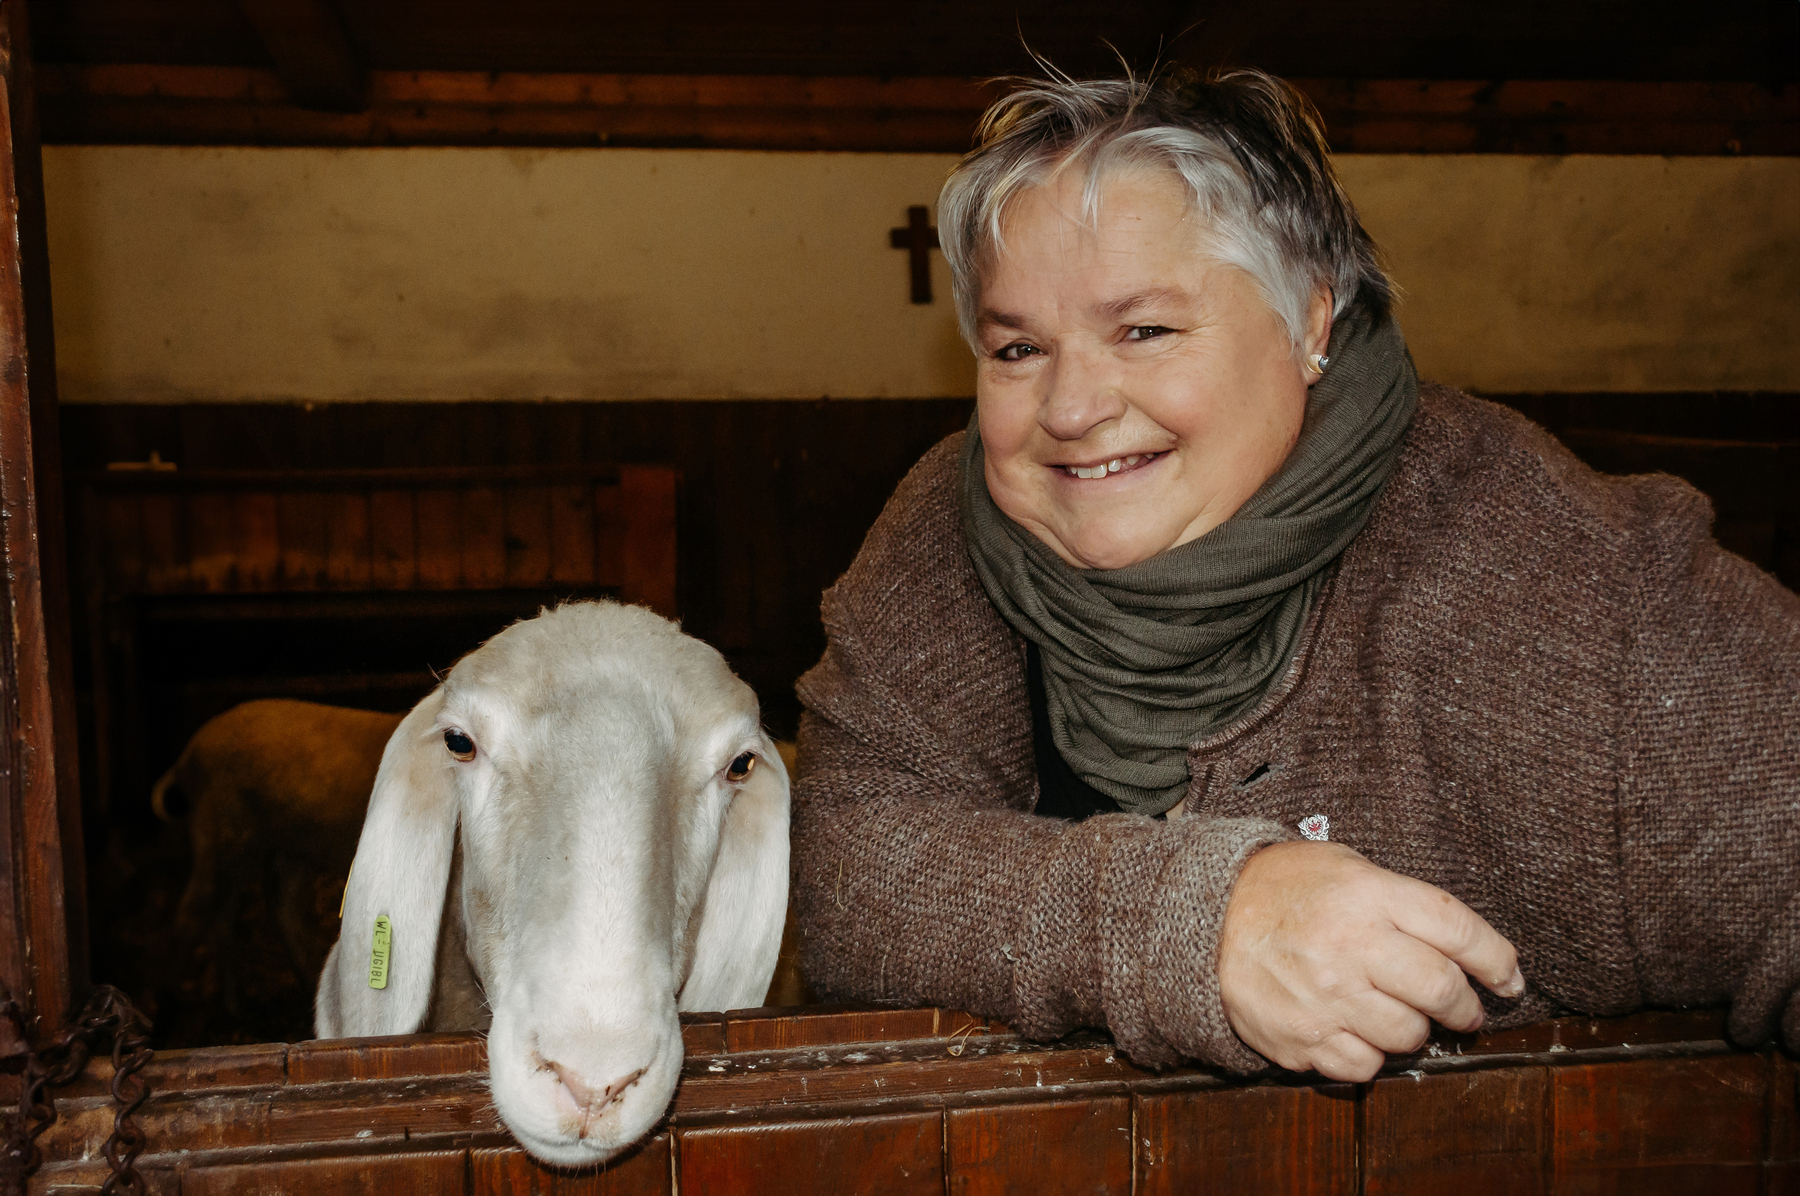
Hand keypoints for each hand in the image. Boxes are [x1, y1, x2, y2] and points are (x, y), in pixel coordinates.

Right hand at [1218, 840, 1522, 1081]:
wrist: (1206, 917)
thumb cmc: (1287, 889)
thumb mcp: (1348, 868)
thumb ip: (1406, 903)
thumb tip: (1475, 955)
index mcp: (1367, 895)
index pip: (1459, 932)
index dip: (1498, 961)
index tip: (1508, 979)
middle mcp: (1350, 946)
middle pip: (1442, 990)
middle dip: (1464, 1005)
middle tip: (1460, 1006)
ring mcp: (1325, 997)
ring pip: (1408, 1036)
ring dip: (1413, 1028)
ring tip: (1393, 1010)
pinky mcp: (1301, 1038)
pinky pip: (1364, 1067)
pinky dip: (1370, 1054)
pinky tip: (1355, 1028)